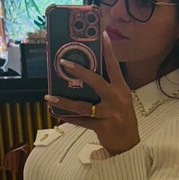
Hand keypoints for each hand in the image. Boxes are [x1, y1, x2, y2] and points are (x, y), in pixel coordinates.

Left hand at [44, 30, 139, 154]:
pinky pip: (81, 121)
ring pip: (83, 106)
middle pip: (96, 81)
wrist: (129, 144)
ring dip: (64, 101)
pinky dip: (68, 117)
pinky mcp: (102, 128)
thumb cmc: (122, 119)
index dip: (108, 50)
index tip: (102, 35)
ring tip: (49, 97)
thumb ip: (107, 88)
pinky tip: (56, 113)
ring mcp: (110, 114)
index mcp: (122, 89)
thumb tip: (85, 75)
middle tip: (63, 62)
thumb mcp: (120, 100)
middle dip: (79, 71)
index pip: (114, 66)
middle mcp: (117, 99)